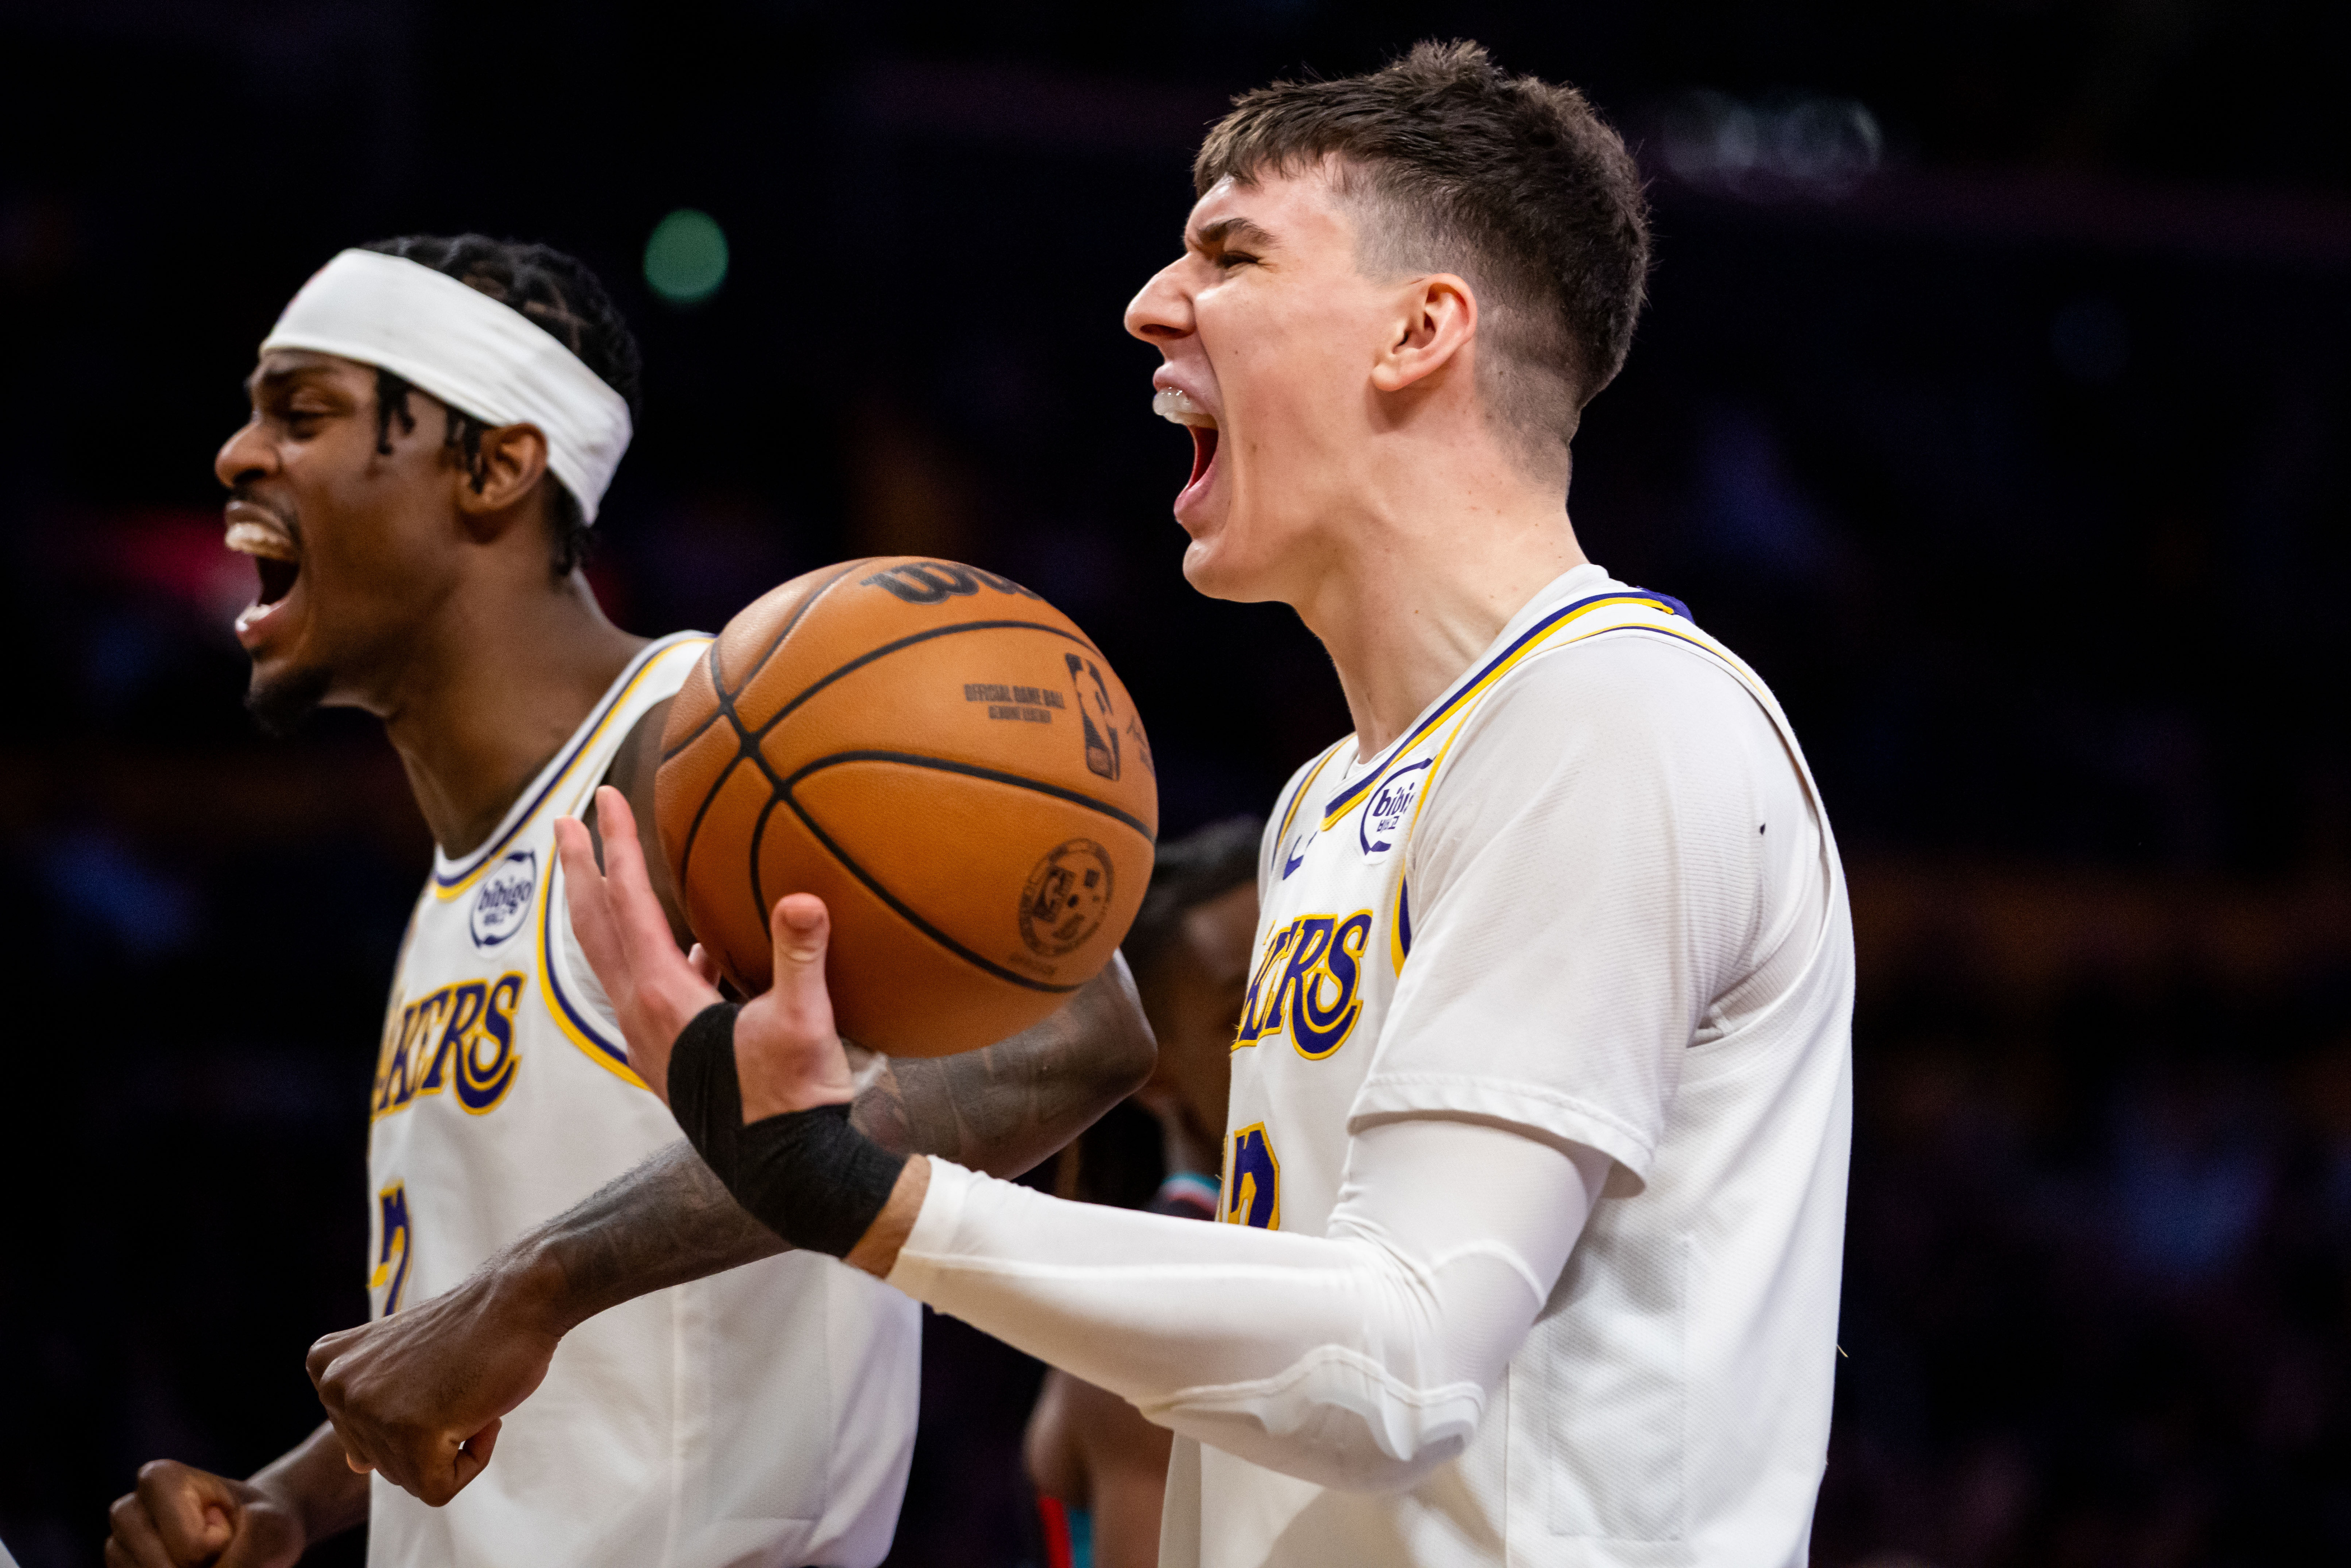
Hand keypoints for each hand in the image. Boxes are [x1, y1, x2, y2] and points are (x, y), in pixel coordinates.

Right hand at [106, 1461, 301, 1567]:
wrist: (256, 1533)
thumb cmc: (263, 1523)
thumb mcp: (269, 1529)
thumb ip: (243, 1554)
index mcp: (158, 1479)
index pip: (193, 1547)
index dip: (222, 1545)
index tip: (227, 1522)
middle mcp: (126, 1511)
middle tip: (216, 1545)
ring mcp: (116, 1545)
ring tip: (200, 1558)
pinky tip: (186, 1564)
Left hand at [305, 1264, 562, 1506]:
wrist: (522, 1295)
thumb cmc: (475, 1327)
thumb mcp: (401, 1361)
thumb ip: (369, 1409)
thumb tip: (355, 1467)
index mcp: (327, 1366)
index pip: (362, 1438)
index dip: (413, 1414)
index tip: (437, 1370)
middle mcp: (336, 1386)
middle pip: (384, 1461)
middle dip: (431, 1434)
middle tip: (458, 1380)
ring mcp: (369, 1408)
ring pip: (412, 1477)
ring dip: (455, 1444)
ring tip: (469, 1389)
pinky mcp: (409, 1433)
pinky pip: (440, 1488)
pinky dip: (474, 1460)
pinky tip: (483, 1411)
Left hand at [559, 785, 858, 1119]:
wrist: (790, 1175)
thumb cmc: (795, 1100)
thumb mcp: (805, 1021)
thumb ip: (799, 955)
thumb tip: (801, 899)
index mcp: (664, 997)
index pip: (627, 904)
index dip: (615, 846)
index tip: (602, 798)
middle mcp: (642, 1017)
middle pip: (595, 928)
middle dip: (580, 872)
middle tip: (564, 825)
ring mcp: (651, 1043)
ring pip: (613, 962)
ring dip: (606, 915)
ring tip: (611, 880)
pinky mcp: (669, 1062)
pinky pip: (645, 992)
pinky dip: (651, 958)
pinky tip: (695, 951)